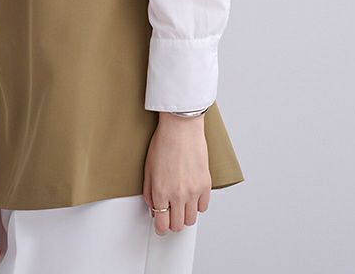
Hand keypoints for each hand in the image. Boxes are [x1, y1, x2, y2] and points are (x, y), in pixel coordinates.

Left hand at [142, 114, 210, 235]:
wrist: (181, 127)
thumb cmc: (164, 142)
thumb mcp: (148, 168)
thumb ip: (149, 192)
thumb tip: (153, 207)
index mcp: (161, 191)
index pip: (162, 225)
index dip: (161, 228)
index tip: (161, 225)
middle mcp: (178, 194)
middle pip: (178, 226)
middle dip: (172, 223)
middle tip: (170, 214)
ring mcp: (193, 191)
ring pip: (191, 220)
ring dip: (185, 215)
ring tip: (181, 204)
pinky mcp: (206, 185)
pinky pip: (203, 207)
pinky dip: (197, 205)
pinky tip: (192, 195)